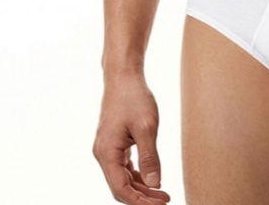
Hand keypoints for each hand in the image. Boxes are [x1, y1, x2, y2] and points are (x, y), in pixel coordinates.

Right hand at [93, 73, 171, 202]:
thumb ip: (150, 157)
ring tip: (163, 193)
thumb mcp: (147, 127)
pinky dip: (138, 175)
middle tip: (165, 200)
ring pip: (123, 178)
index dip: (140, 201)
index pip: (121, 189)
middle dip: (142, 197)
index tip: (160, 204)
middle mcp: (103, 154)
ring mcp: (108, 149)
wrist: (124, 76)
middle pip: (121, 187)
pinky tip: (153, 177)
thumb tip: (155, 184)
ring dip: (142, 187)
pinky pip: (124, 167)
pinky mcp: (114, 143)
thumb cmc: (134, 97)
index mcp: (106, 153)